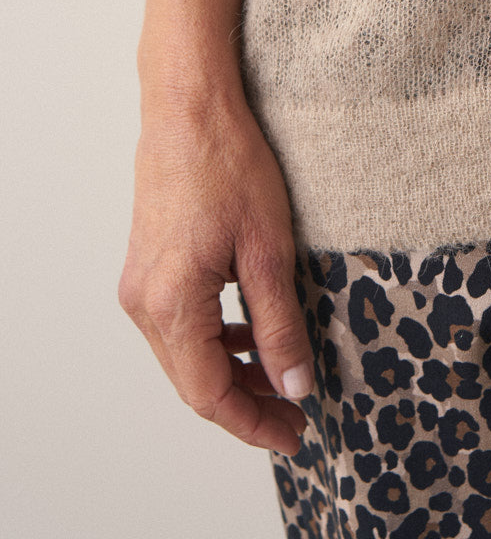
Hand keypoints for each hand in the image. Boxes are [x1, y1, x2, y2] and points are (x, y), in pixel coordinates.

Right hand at [118, 77, 313, 456]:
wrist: (190, 108)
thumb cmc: (228, 164)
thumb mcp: (269, 251)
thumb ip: (279, 326)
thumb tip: (294, 385)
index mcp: (171, 305)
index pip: (209, 394)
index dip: (253, 423)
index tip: (294, 434)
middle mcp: (144, 302)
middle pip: (193, 380)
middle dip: (245, 403)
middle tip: (296, 414)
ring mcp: (141, 283)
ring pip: (186, 354)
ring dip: (231, 371)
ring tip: (280, 377)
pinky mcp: (148, 264)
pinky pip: (180, 322)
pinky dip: (215, 338)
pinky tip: (249, 331)